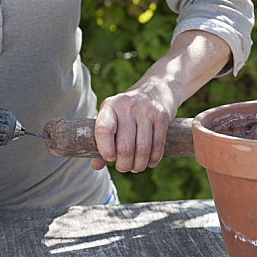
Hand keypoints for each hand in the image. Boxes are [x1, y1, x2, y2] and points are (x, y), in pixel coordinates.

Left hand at [90, 30, 230, 172]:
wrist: (157, 89)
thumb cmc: (128, 110)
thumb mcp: (112, 118)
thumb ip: (102, 141)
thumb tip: (95, 166)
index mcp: (110, 106)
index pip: (103, 130)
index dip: (105, 150)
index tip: (109, 158)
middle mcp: (127, 107)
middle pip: (125, 147)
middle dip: (124, 164)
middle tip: (124, 167)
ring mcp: (146, 111)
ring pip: (142, 149)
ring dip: (139, 165)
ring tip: (136, 167)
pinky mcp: (162, 116)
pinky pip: (158, 145)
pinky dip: (153, 159)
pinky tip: (149, 162)